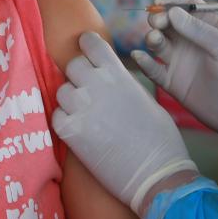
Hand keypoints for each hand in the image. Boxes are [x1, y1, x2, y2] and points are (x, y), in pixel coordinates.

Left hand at [53, 32, 196, 216]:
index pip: (91, 43)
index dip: (87, 46)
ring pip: (62, 91)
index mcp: (118, 74)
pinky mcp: (70, 131)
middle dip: (80, 76)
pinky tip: (79, 130)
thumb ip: (122, 82)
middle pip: (73, 66)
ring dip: (71, 100)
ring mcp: (81, 107)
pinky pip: (57, 116)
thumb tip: (109, 77)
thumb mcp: (145, 98)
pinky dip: (65, 121)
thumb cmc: (160, 139)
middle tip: (89, 92)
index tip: (86, 52)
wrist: (156, 175)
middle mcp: (97, 85)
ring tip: (87, 115)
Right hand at [134, 0, 217, 145]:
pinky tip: (140, 57)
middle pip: (167, 20)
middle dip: (158, 17)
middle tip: (158, 22)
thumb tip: (171, 12)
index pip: (187, 3)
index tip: (161, 1)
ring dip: (151, 37)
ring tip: (155, 39)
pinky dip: (144, 62)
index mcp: (209, 24)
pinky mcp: (173, 82)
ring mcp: (181, 60)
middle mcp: (192, 40)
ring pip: (157, 42)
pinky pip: (154, 69)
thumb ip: (199, 30)